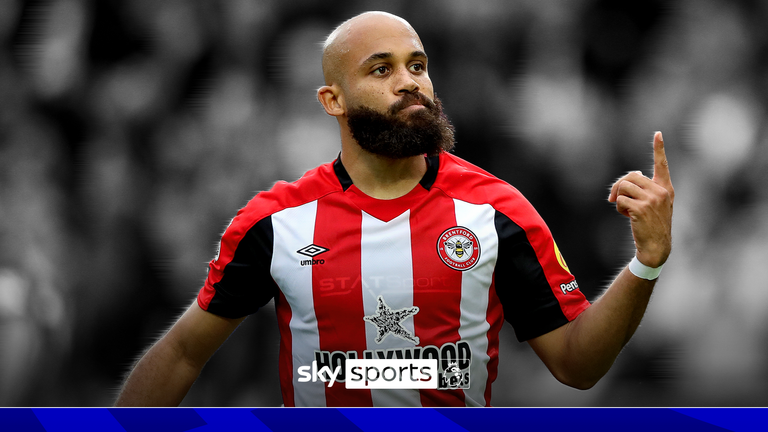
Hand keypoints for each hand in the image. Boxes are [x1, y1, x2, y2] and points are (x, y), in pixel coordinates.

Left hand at [608, 132, 673, 267]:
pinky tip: (626, 216)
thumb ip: (646, 190)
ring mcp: (652, 200)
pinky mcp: (641, 208)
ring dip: (618, 198)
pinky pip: (621, 199)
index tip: (658, 133)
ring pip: (624, 186)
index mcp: (666, 188)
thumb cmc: (652, 225)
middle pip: (631, 176)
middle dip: (618, 186)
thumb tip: (632, 175)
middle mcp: (661, 191)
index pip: (662, 165)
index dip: (659, 149)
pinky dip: (619, 207)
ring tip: (623, 209)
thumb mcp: (655, 205)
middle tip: (614, 198)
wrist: (657, 246)